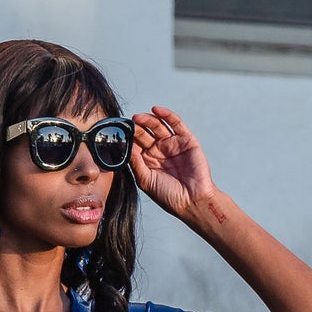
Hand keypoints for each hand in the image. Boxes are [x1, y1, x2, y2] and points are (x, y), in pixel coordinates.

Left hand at [130, 106, 217, 224]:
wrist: (192, 201)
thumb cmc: (168, 196)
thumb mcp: (145, 181)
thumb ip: (135, 164)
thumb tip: (126, 147)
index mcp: (148, 161)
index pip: (136, 144)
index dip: (128, 138)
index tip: (119, 133)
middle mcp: (159, 151)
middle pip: (146, 133)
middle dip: (137, 128)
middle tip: (128, 124)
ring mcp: (173, 144)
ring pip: (158, 126)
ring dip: (148, 120)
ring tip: (137, 118)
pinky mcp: (186, 140)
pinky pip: (176, 124)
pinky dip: (166, 115)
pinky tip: (156, 110)